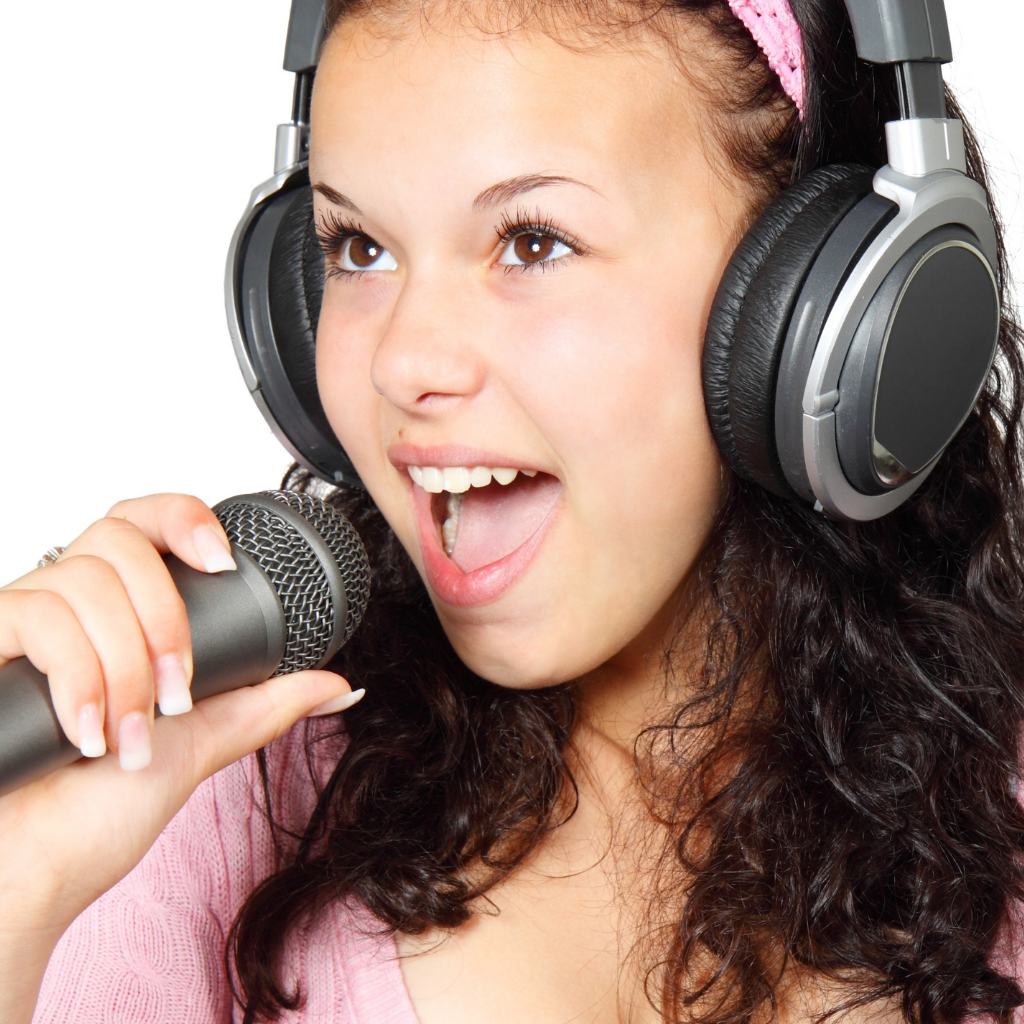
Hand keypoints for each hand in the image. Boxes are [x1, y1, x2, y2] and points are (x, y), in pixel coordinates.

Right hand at [0, 495, 353, 1020]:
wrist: (31, 875)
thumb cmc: (97, 814)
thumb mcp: (200, 743)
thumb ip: (264, 706)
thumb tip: (341, 684)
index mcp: (114, 614)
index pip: (141, 522)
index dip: (182, 518)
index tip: (224, 564)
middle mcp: (62, 606)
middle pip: (117, 536)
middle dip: (164, 617)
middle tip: (177, 692)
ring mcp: (15, 624)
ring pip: (81, 581)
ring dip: (124, 666)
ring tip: (130, 735)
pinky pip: (33, 615)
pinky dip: (78, 676)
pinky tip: (85, 731)